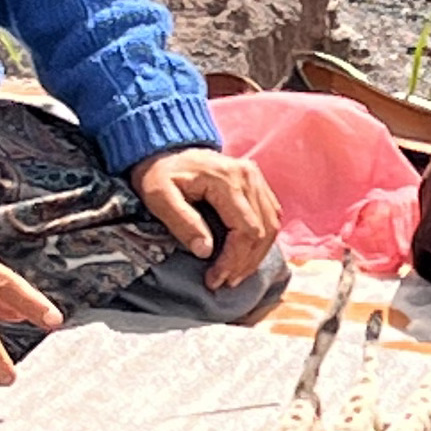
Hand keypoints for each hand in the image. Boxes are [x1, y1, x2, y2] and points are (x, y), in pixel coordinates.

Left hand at [134, 145, 282, 291]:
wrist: (164, 148)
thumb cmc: (159, 172)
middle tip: (224, 282)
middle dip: (245, 263)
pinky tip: (245, 254)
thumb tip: (206, 251)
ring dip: (256, 254)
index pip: (245, 230)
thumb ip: (182, 222)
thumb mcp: (159, 196)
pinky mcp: (256, 182)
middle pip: (263, 230)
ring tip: (234, 273)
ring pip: (272, 225)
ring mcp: (255, 177)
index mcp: (226, 179)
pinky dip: (262, 240)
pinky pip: (271, 215)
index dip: (233, 260)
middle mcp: (248, 176)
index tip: (214, 279)